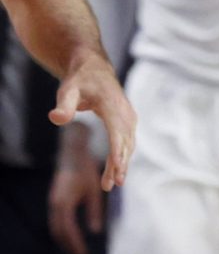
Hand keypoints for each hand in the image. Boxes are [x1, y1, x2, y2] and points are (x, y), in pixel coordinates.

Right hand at [48, 127, 104, 253]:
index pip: (68, 230)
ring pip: (55, 227)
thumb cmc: (86, 172)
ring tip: (76, 251)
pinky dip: (62, 231)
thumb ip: (94, 211)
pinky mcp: (54, 201)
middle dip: (69, 246)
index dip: (75, 244)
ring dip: (64, 240)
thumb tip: (95, 231)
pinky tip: (71, 237)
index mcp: (64, 203)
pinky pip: (56, 220)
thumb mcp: (94, 192)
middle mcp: (55, 204)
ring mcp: (52, 202)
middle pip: (58, 232)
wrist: (71, 154)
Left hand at [52, 51, 135, 189]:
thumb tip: (55, 119)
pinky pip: (127, 143)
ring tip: (110, 183)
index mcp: (113, 107)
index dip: (117, 153)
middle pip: (124, 144)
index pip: (117, 134)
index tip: (118, 170)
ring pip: (128, 146)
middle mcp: (126, 114)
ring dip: (121, 164)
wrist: (94, 68)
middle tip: (111, 185)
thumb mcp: (67, 90)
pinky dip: (122, 156)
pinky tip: (116, 169)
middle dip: (119, 165)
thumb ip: (64, 105)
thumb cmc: (80, 80)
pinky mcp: (128, 122)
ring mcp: (129, 118)